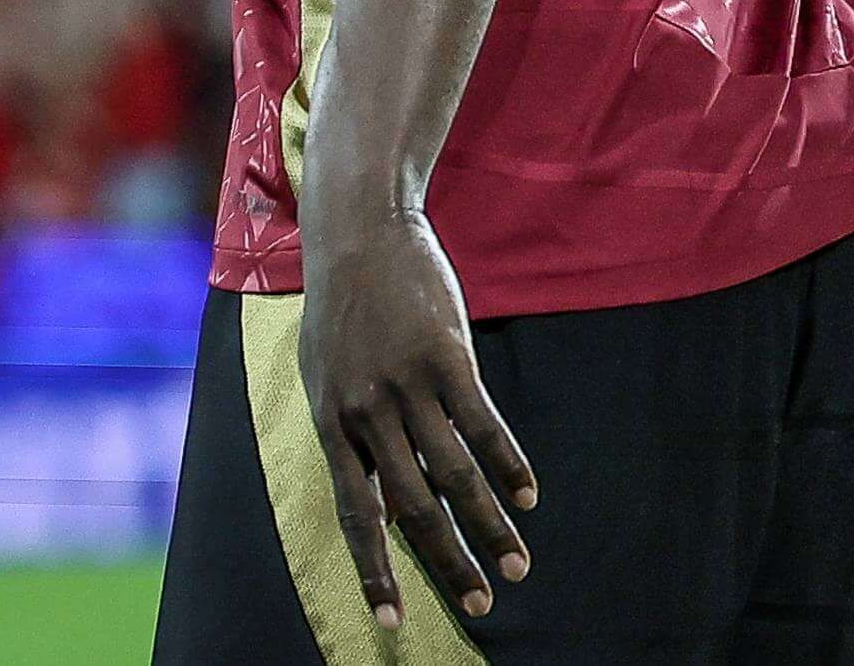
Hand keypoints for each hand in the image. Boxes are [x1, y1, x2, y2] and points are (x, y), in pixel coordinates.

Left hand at [299, 210, 536, 627]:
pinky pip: (482, 425)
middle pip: (413, 508)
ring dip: (490, 527)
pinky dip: (507, 465)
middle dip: (449, 563)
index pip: (354, 514)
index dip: (377, 570)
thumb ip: (350, 432)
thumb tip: (378, 495)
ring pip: (454, 475)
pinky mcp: (445, 356)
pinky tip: (527, 495)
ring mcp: (405, 383)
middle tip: (482, 603)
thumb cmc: (344, 307)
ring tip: (519, 564)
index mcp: (331, 422)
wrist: (360, 231)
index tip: (394, 622)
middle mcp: (365, 411)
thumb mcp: (326, 372)